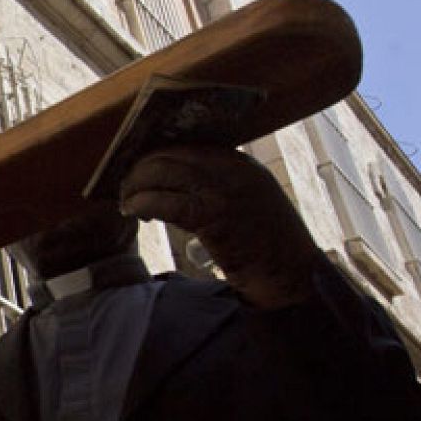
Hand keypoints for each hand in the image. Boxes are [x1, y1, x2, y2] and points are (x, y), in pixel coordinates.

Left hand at [120, 145, 323, 309]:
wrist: (293, 274)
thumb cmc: (269, 245)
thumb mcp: (249, 201)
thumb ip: (219, 186)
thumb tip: (177, 181)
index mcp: (241, 163)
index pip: (186, 146)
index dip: (156, 156)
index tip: (140, 170)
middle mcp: (232, 170)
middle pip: (169, 155)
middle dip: (140, 169)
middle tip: (127, 187)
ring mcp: (224, 190)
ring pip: (162, 173)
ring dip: (136, 186)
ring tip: (128, 202)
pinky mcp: (214, 217)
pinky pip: (165, 202)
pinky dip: (142, 204)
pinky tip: (135, 212)